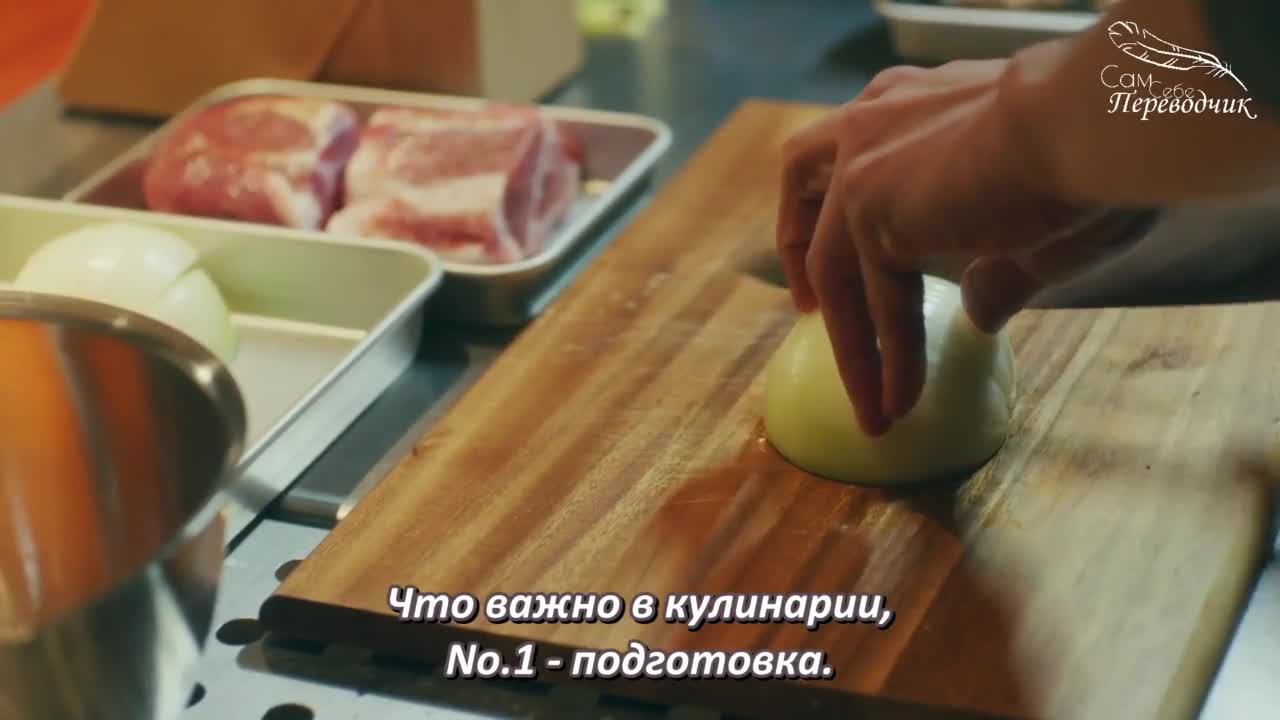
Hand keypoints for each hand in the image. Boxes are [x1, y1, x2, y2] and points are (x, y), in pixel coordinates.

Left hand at [777, 52, 1145, 436]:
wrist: (1089, 124)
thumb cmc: (1091, 154)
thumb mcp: (1038, 218)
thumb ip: (998, 264)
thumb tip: (979, 311)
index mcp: (911, 101)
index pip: (849, 148)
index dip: (832, 198)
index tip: (840, 246)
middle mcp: (875, 120)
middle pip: (805, 180)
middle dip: (797, 246)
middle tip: (806, 309)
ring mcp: (862, 163)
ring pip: (834, 267)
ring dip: (852, 344)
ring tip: (873, 410)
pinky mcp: (869, 211)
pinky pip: (867, 303)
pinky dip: (880, 358)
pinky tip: (898, 402)